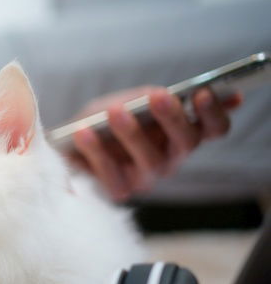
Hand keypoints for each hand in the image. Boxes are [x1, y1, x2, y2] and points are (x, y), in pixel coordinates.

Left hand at [69, 87, 240, 200]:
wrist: (67, 141)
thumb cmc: (104, 117)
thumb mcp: (126, 100)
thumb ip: (149, 97)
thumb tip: (176, 93)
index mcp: (182, 133)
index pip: (215, 128)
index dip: (214, 113)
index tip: (202, 93)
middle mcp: (171, 157)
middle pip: (187, 143)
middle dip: (173, 118)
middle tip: (158, 96)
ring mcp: (147, 177)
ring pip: (151, 161)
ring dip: (133, 134)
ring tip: (115, 111)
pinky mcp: (120, 190)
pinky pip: (112, 175)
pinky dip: (96, 152)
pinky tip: (84, 132)